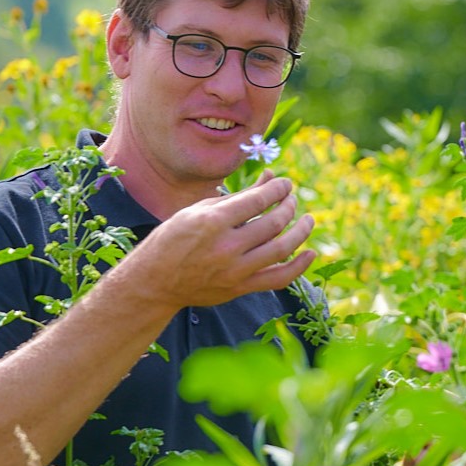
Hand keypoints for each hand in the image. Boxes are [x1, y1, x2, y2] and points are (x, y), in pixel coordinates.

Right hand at [139, 175, 315, 307]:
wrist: (154, 282)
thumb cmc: (174, 239)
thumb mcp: (198, 210)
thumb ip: (237, 196)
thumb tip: (270, 177)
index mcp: (212, 222)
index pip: (258, 200)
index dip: (278, 189)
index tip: (286, 183)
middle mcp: (226, 247)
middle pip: (273, 223)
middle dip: (289, 206)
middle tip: (293, 199)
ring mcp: (235, 270)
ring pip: (281, 249)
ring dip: (301, 231)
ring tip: (308, 219)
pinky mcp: (240, 288)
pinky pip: (278, 279)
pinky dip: (299, 267)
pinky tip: (311, 252)